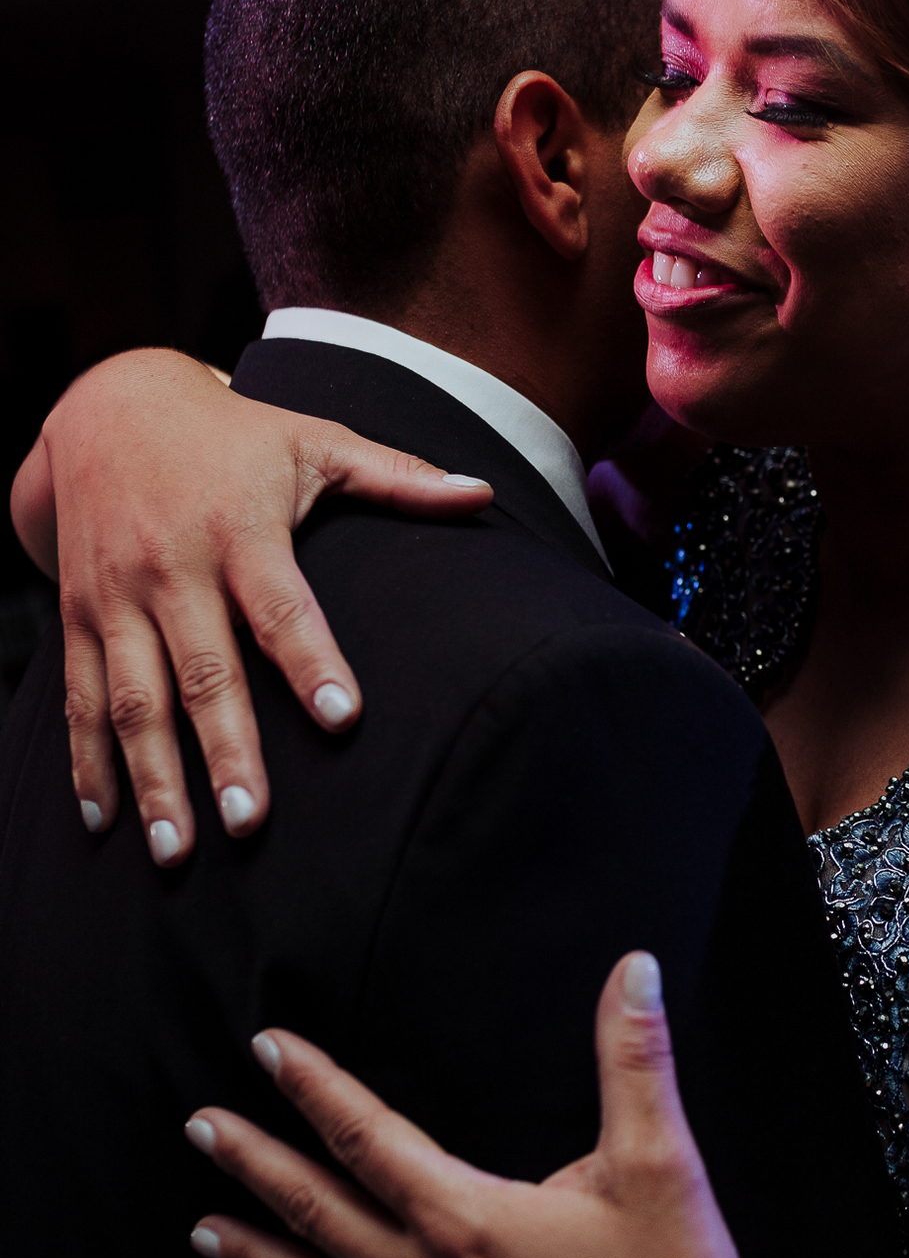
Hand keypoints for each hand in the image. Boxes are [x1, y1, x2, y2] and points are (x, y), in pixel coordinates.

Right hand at [13, 348, 491, 864]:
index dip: (312, 660)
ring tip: (175, 851)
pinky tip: (103, 820)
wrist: (106, 406)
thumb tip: (483, 493)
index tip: (343, 718)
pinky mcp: (76, 615)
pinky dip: (85, 761)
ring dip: (152, 778)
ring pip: (133, 699)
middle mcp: (173, 567)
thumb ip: (397, 476)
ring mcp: (116, 597)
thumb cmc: (234, 436)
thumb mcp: (314, 440)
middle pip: (202, 671)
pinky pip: (79, 697)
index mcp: (241, 529)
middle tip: (250, 822)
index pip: (281, 604)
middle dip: (225, 750)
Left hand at [185, 954, 759, 1257]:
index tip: (270, 1050)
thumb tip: (631, 974)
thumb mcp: (659, 1162)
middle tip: (203, 1129)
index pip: (366, 1134)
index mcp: (467, 1220)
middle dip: (254, 1162)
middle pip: (318, 1210)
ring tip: (207, 1233)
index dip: (314, 1084)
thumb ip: (634, 1056)